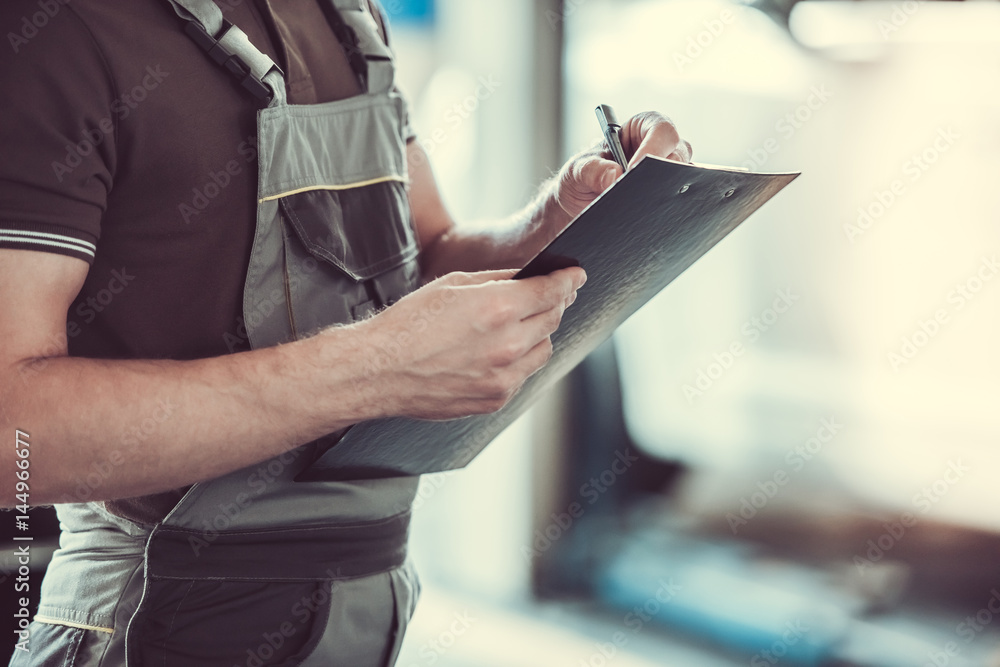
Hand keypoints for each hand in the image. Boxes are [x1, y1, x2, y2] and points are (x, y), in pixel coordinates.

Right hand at [354, 267, 585, 419]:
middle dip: (556, 303)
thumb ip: (497, 279)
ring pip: (544, 350)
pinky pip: (522, 376)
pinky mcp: (495, 399)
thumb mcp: (452, 284)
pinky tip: (496, 353)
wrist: (379, 370)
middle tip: (553, 295)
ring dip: (538, 334)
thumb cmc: (408, 324)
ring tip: (517, 326)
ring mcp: (504, 377)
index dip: (569, 280)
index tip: (576, 276)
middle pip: (553, 319)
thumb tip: (526, 276)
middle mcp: (508, 345)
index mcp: (498, 308)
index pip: (552, 291)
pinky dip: (518, 362)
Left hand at [553, 111, 692, 219]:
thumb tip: (615, 176)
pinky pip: (677, 202)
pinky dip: (665, 210)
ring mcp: (668, 173)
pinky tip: (647, 220)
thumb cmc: (583, 176)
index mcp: (642, 128)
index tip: (635, 168)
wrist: (582, 203)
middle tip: (641, 192)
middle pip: (678, 155)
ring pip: (682, 180)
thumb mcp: (578, 170)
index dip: (654, 146)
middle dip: (663, 173)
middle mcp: (662, 148)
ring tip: (640, 208)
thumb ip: (592, 170)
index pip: (661, 129)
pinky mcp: (668, 196)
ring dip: (665, 193)